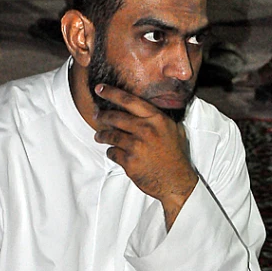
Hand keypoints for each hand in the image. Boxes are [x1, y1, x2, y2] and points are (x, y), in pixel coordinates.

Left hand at [94, 84, 197, 228]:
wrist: (176, 181)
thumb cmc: (176, 156)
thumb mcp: (174, 130)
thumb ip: (160, 118)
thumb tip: (147, 109)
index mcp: (156, 119)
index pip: (129, 100)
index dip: (111, 93)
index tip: (100, 89)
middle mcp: (146, 130)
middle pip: (115, 117)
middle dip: (102, 115)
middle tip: (96, 114)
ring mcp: (136, 146)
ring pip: (111, 135)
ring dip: (102, 135)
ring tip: (99, 136)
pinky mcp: (129, 161)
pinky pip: (112, 153)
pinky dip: (111, 152)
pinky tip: (114, 153)